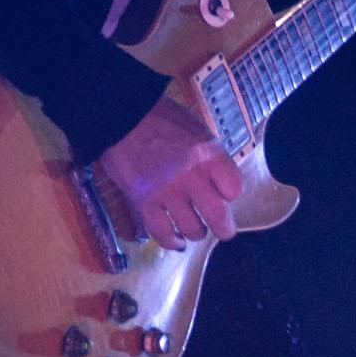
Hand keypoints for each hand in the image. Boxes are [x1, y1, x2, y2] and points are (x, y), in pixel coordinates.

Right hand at [93, 91, 242, 249]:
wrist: (121, 115)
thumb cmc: (161, 119)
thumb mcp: (197, 130)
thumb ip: (211, 159)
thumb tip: (219, 186)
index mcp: (209, 154)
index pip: (235, 190)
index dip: (230, 195)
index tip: (224, 194)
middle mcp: (191, 176)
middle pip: (219, 218)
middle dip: (224, 229)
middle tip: (222, 229)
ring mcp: (167, 191)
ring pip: (192, 229)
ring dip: (195, 232)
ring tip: (193, 228)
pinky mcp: (144, 201)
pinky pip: (163, 233)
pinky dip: (172, 241)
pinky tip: (176, 240)